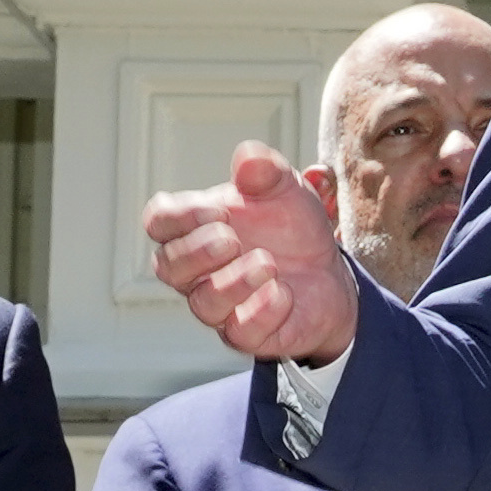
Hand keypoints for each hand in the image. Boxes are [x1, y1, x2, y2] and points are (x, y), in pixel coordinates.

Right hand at [141, 143, 360, 366]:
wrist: (331, 274)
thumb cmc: (292, 230)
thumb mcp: (287, 190)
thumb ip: (266, 172)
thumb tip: (248, 157)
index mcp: (197, 228)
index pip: (159, 222)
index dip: (177, 218)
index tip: (217, 212)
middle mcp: (199, 270)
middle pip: (168, 267)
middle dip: (197, 252)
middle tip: (233, 239)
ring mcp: (221, 304)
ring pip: (203, 303)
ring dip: (233, 283)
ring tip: (268, 264)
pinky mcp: (249, 333)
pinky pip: (240, 332)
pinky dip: (260, 311)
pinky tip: (283, 294)